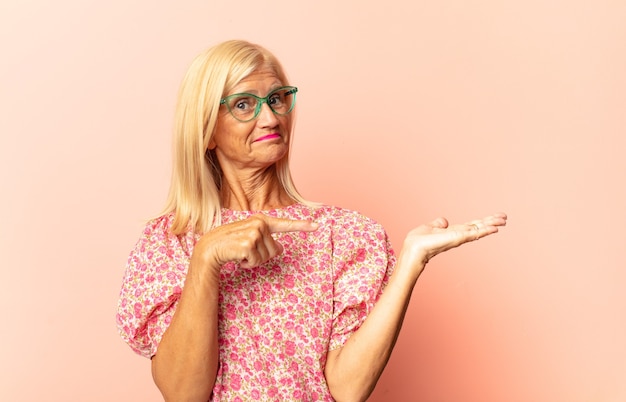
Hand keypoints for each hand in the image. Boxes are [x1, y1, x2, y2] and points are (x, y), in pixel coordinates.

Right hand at [192, 214, 318, 269]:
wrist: (209, 249)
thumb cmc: (230, 245)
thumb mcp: (250, 240)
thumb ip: (267, 242)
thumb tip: (281, 249)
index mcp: (261, 220)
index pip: (285, 224)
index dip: (302, 226)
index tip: (317, 226)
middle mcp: (259, 223)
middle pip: (274, 250)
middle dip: (262, 256)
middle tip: (245, 251)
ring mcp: (254, 232)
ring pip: (267, 257)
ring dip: (254, 260)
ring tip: (240, 253)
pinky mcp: (249, 243)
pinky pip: (257, 261)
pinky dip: (248, 264)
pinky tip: (238, 257)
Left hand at [400, 212, 506, 267]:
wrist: (414, 248)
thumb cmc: (418, 240)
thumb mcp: (430, 227)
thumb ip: (438, 224)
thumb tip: (443, 221)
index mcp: (454, 232)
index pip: (472, 226)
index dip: (483, 222)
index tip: (495, 218)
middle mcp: (459, 235)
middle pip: (479, 227)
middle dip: (491, 222)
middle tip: (505, 218)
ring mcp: (460, 237)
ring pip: (479, 229)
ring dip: (492, 224)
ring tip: (504, 220)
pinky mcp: (459, 238)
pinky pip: (475, 233)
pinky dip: (485, 230)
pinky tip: (495, 227)